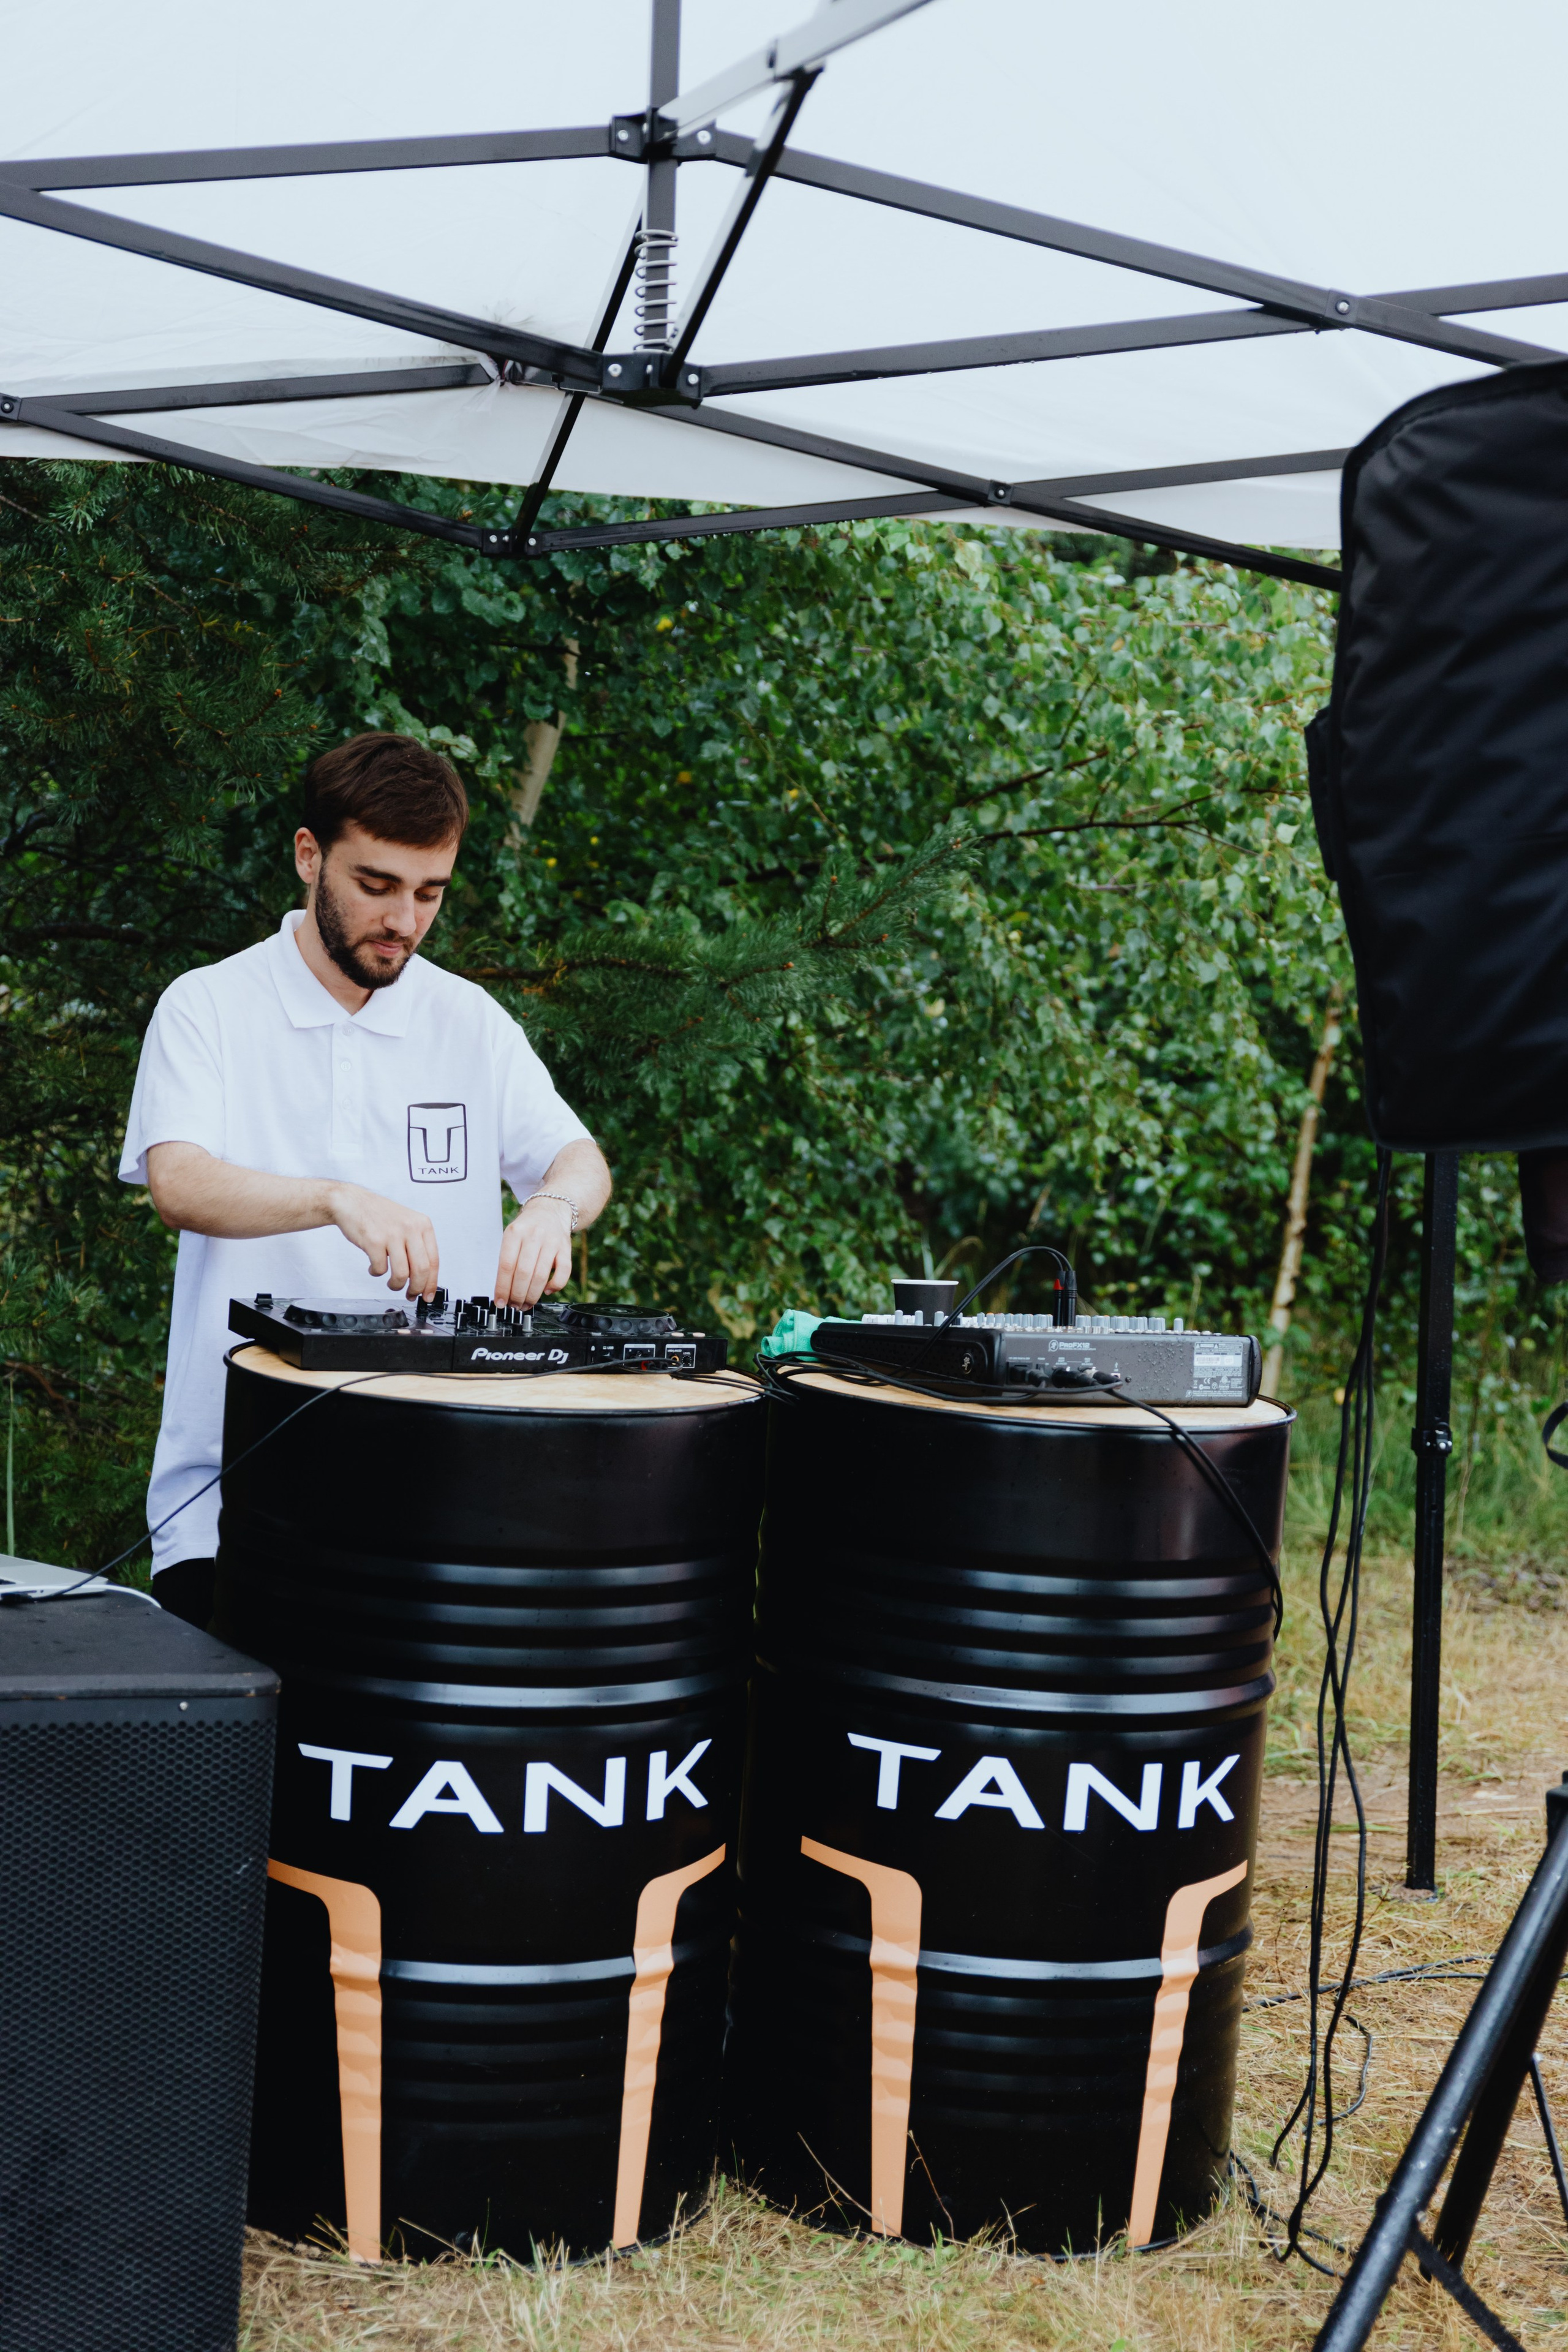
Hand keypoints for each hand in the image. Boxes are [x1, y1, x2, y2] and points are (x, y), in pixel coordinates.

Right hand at [325, 1182, 439, 1296]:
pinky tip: (374, 1267)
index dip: (431, 1283)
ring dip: (396, 1285)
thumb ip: (417, 1246)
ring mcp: (392, 1234)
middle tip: (410, 1294)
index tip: (428, 1295)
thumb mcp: (407, 1223)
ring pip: (402, 1274)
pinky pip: (380, 1269)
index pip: (434, 1261)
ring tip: (391, 1282)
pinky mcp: (374, 1241)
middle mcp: (410, 1228)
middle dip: (416, 1288)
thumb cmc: (379, 1215)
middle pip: (421, 1270)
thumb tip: (424, 1277)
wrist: (352, 1202)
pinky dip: (377, 1273)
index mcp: (422, 1225)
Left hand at [495, 1195, 572, 1307]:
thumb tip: (503, 1292)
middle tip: (514, 1306)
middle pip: (523, 1272)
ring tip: (526, 1304)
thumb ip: (508, 1260)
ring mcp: (551, 1242)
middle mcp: (534, 1235)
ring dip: (532, 1295)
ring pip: (541, 1275)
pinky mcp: (566, 1248)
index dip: (502, 1287)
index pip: (506, 1265)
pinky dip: (555, 1285)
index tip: (500, 1302)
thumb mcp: (511, 1236)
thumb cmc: (528, 1228)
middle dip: (517, 1295)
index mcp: (515, 1233)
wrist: (550, 1209)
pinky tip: (547, 1290)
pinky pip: (563, 1272)